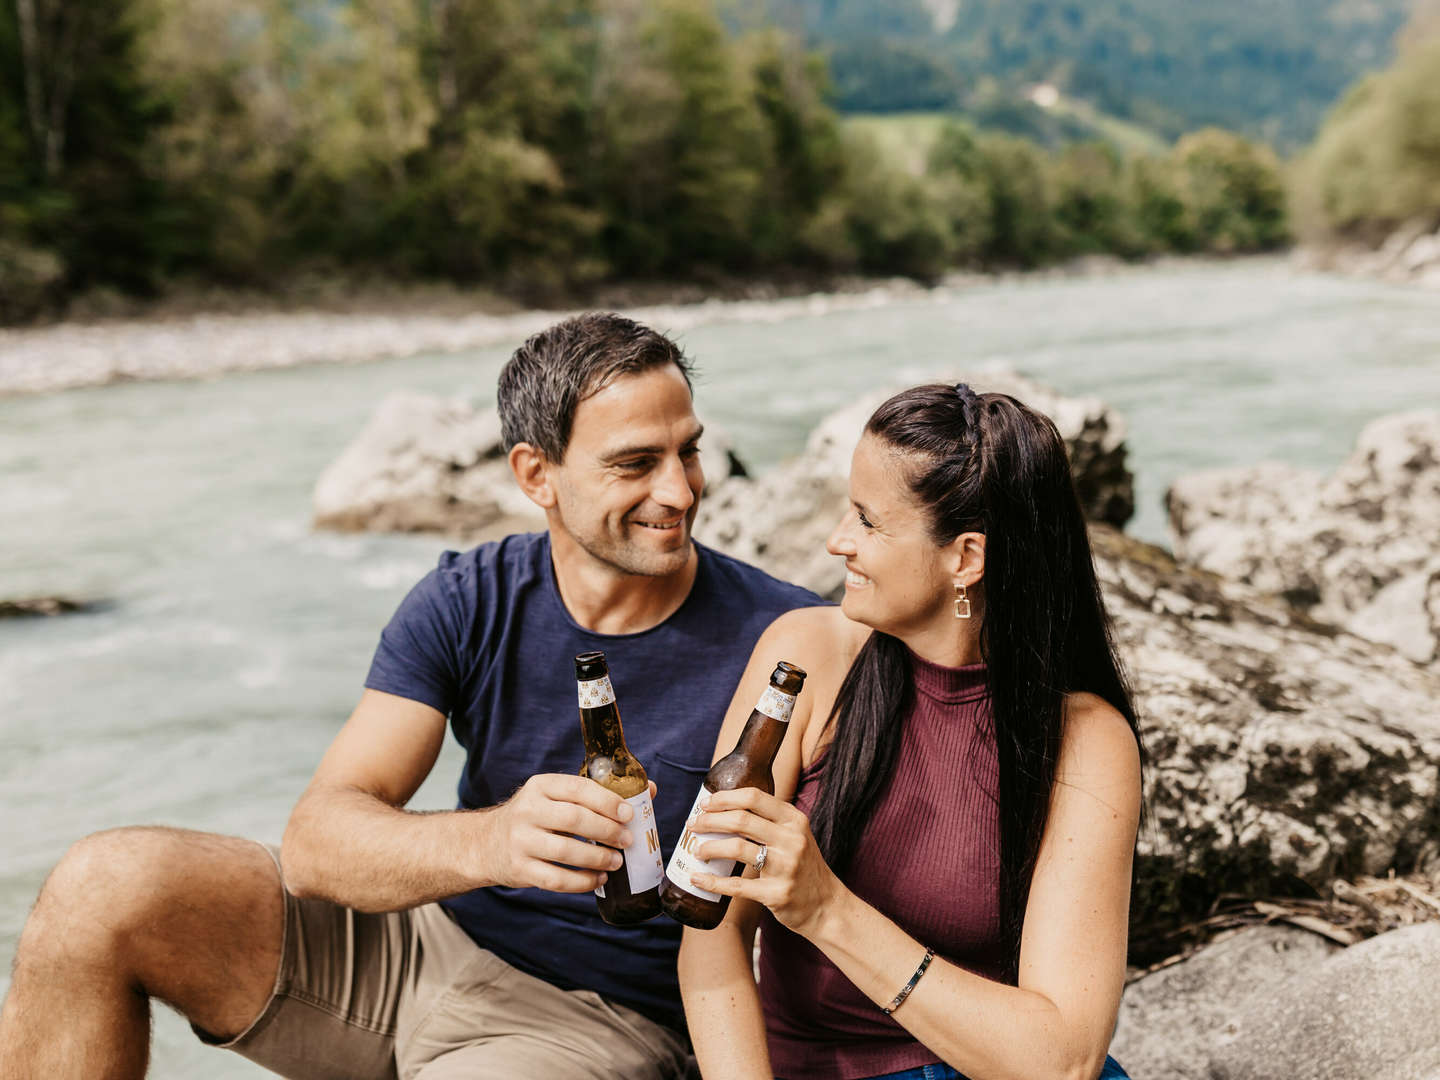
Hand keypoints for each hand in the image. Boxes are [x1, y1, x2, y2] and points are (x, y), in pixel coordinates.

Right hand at [478, 774, 656, 893]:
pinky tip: (598, 880)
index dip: (606, 801)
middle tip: (627, 840)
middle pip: (574, 820)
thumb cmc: (536, 816)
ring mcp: (520, 841)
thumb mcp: (556, 796)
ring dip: (597, 859)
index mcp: (541, 786)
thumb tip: (649, 790)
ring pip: (566, 852)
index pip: (578, 788)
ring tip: (616, 862)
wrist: (486, 843)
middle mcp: (527, 810)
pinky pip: (555, 880)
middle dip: (606, 831)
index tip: (629, 814)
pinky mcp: (519, 869)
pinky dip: (581, 882)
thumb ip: (596, 794)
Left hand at [689, 787, 842, 938]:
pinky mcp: (777, 894)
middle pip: (741, 820)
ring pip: (736, 848)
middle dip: (710, 821)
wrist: (826, 906)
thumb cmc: (803, 867)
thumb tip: (724, 811)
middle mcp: (792, 839)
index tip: (705, 803)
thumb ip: (769, 822)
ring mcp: (785, 867)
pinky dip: (712, 882)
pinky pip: (737, 886)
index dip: (724, 798)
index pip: (754, 797)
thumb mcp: (795, 836)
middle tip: (692, 825)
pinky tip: (697, 879)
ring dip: (709, 848)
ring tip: (696, 851)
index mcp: (794, 820)